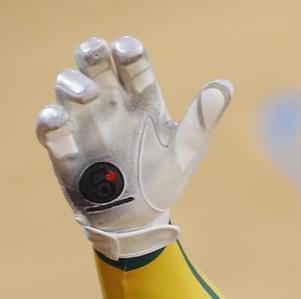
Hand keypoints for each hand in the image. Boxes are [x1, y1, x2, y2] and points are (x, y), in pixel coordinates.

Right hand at [36, 36, 232, 258]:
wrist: (140, 220)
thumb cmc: (164, 178)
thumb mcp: (187, 150)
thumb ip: (202, 119)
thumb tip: (226, 86)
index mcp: (141, 99)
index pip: (132, 64)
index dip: (128, 52)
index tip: (128, 51)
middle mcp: (110, 104)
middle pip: (94, 64)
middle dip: (92, 53)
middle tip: (97, 53)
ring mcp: (85, 123)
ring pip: (67, 87)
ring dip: (73, 85)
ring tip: (87, 94)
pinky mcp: (65, 149)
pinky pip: (50, 128)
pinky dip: (50, 121)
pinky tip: (58, 120)